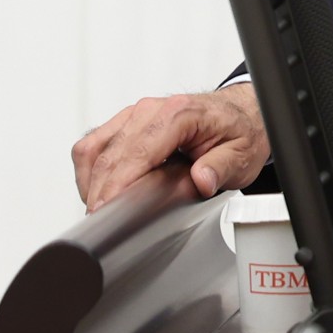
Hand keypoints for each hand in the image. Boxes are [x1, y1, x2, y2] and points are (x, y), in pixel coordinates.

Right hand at [71, 83, 268, 211]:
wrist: (241, 112)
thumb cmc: (239, 131)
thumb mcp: (243, 154)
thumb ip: (222, 167)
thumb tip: (203, 179)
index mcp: (180, 114)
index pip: (138, 152)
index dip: (118, 185)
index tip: (108, 211)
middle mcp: (152, 109)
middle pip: (110, 154)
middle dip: (100, 192)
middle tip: (101, 223)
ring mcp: (135, 114)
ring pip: (93, 149)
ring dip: (91, 182)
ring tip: (102, 210)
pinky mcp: (124, 122)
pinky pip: (92, 145)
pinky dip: (89, 171)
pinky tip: (100, 190)